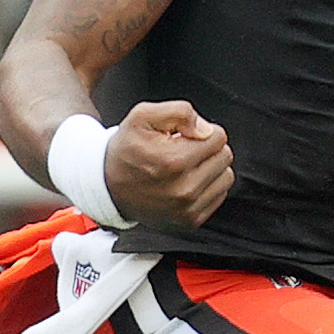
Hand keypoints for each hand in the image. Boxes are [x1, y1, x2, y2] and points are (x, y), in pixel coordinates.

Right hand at [104, 99, 233, 227]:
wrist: (108, 185)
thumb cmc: (127, 149)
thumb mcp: (142, 116)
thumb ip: (179, 112)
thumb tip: (206, 129)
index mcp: (173, 161)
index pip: (218, 137)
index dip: (201, 130)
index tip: (184, 135)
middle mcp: (183, 189)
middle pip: (224, 156)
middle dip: (207, 147)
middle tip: (183, 149)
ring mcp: (188, 208)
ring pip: (226, 176)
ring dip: (211, 167)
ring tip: (186, 165)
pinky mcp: (190, 221)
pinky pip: (219, 195)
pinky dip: (207, 186)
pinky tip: (186, 181)